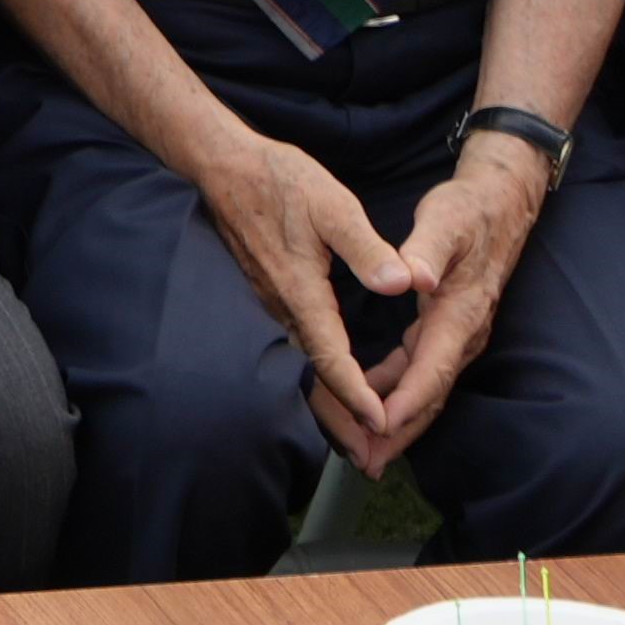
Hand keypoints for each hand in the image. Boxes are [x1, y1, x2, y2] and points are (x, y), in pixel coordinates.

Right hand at [179, 122, 421, 453]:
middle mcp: (282, 307)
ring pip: (302, 366)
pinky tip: (331, 385)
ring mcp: (271, 303)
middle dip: (341, 420)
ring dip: (329, 404)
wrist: (223, 167)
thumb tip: (400, 284)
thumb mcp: (334, 206)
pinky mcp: (269, 295)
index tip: (381, 424)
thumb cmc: (280, 181)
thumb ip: (368, 249)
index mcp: (301, 291)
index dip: (357, 394)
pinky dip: (316, 377)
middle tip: (369, 458)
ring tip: (356, 437)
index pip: (332, 357)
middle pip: (313, 378)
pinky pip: (294, 348)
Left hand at [347, 140, 554, 468]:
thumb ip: (426, 250)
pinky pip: (423, 371)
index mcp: (460, 313)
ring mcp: (458, 334)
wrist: (500, 203)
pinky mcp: (448, 329)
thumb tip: (415, 277)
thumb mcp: (444, 221)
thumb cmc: (467, 211)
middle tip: (364, 461)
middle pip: (431, 394)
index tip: (378, 428)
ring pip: (427, 388)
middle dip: (399, 431)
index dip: (406, 402)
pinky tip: (374, 403)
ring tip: (364, 448)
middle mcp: (463, 333)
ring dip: (398, 420)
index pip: (432, 369)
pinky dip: (400, 393)